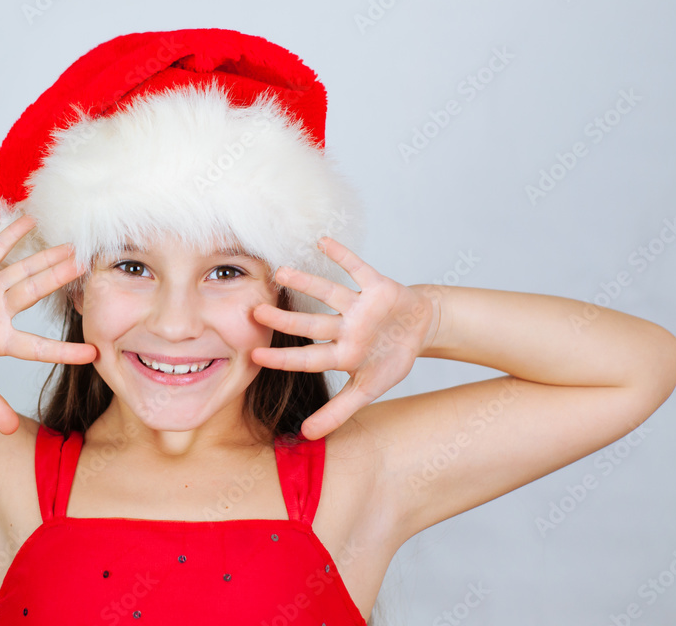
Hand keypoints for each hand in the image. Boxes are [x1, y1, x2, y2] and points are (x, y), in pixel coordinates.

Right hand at [0, 215, 96, 433]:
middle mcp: (3, 310)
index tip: (94, 353)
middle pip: (37, 293)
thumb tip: (6, 432)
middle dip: (61, 280)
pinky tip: (31, 218)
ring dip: (46, 256)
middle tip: (90, 267)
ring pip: (23, 270)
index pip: (37, 346)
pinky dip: (11, 235)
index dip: (63, 350)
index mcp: (1, 339)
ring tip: (73, 245)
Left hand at [251, 237, 439, 439]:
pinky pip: (358, 268)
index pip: (308, 357)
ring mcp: (360, 307)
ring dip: (305, 281)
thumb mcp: (368, 389)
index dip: (283, 358)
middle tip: (254, 311)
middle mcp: (345, 327)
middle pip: (311, 323)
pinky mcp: (378, 286)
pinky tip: (322, 241)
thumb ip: (338, 411)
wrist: (420, 328)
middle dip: (284, 319)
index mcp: (342, 353)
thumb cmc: (389, 358)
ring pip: (329, 292)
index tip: (255, 355)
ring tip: (280, 271)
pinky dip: (342, 254)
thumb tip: (307, 435)